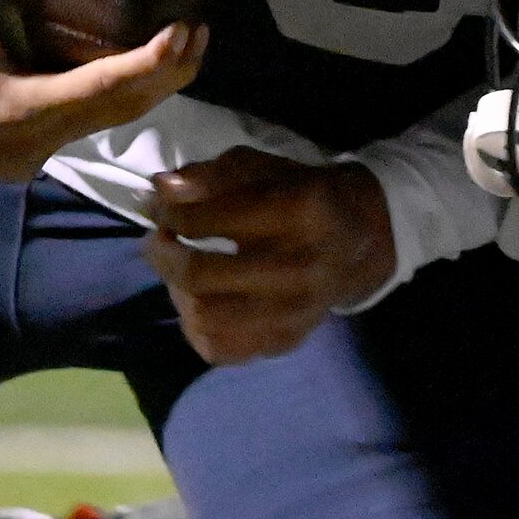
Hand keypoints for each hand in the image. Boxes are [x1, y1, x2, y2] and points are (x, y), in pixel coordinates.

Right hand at [0, 0, 208, 181]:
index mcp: (12, 111)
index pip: (98, 89)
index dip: (147, 64)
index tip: (182, 34)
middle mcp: (29, 144)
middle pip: (116, 112)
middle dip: (165, 76)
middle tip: (201, 33)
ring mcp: (28, 157)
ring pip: (106, 124)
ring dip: (148, 89)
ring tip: (187, 48)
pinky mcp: (26, 155)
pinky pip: (86, 127)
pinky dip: (117, 99)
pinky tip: (144, 70)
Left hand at [143, 148, 394, 364]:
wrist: (360, 242)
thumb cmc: (303, 196)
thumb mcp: (263, 168)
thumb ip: (211, 175)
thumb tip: (160, 190)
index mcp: (301, 212)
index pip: (211, 219)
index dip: (171, 213)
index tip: (161, 207)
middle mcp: (301, 268)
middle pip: (202, 275)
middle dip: (164, 255)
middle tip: (158, 240)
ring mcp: (295, 313)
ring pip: (205, 319)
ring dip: (177, 291)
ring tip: (176, 271)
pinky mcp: (286, 340)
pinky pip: (221, 349)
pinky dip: (196, 327)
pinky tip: (198, 301)